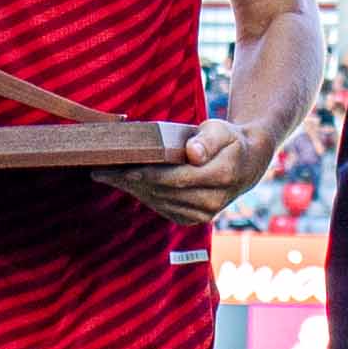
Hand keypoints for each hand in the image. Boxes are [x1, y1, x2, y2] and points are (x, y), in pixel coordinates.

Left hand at [94, 118, 262, 225]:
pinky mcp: (193, 219)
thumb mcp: (222, 130)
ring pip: (160, 201)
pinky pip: (162, 208)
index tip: (122, 167)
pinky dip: (142, 195)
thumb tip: (192, 153)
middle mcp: (214, 201)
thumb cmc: (228, 140)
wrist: (246, 164)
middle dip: (131, 181)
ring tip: (105, 175)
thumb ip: (208, 140)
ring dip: (131, 190)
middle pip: (164, 191)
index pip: (177, 177)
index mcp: (223, 175)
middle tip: (101, 169)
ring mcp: (204, 214)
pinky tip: (124, 184)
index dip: (149, 173)